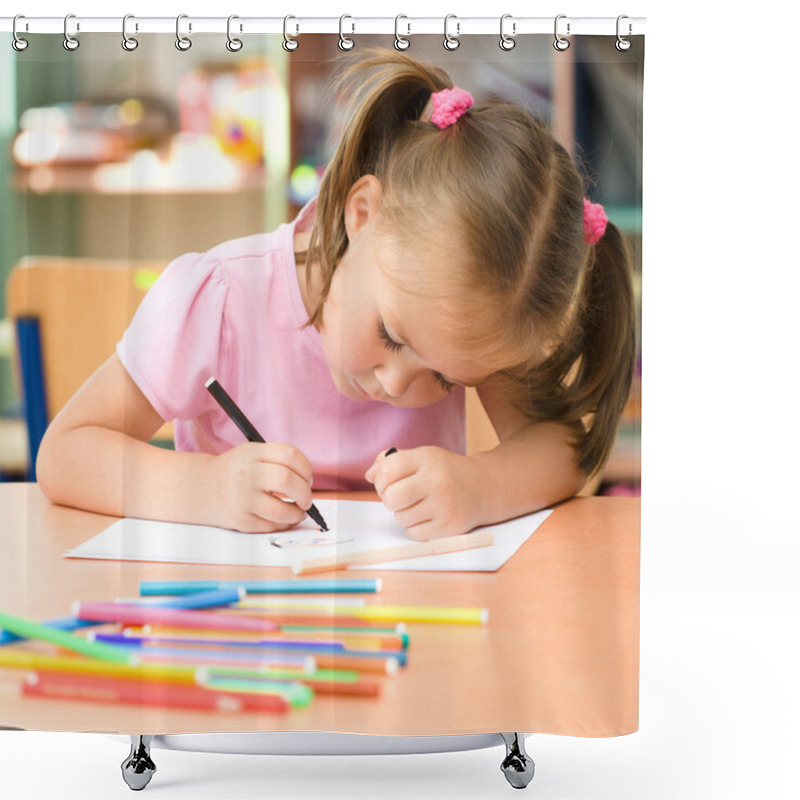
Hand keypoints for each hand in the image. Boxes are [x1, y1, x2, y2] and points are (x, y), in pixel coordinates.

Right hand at [204, 442, 313, 532]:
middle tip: (307, 498)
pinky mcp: (241, 520)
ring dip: (298, 513)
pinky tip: (284, 518)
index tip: (308, 478)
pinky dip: (285, 523)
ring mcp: (242, 498)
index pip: (290, 455)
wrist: (202, 488)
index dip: (306, 468)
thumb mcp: (252, 454)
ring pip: (282, 510)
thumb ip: (279, 461)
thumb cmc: (238, 471)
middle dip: (305, 492)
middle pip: (287, 480)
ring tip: (299, 511)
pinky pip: (272, 526)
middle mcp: (246, 474)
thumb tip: (309, 483)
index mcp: (252, 453)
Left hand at [365, 446, 484, 539]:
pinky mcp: (448, 527)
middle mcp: (437, 481)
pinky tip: (427, 515)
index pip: (388, 469)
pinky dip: (414, 526)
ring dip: (403, 513)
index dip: (380, 479)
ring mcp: (444, 505)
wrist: (483, 488)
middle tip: (399, 496)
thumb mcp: (422, 457)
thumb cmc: (444, 471)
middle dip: (389, 499)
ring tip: (418, 504)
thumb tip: (370, 476)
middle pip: (391, 498)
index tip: (387, 482)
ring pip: (400, 518)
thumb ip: (392, 461)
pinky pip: (413, 532)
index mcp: (427, 459)